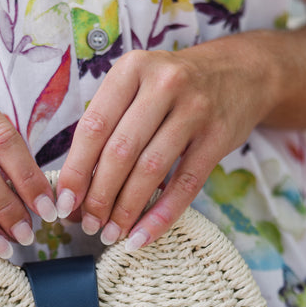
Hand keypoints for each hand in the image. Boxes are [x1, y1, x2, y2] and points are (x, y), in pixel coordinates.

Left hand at [55, 37, 278, 249]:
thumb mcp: (138, 89)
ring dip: (126, 209)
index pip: (93, 127)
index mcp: (132, 70)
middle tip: (89, 225)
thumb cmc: (173, 91)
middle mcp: (163, 84)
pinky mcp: (218, 136)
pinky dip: (161, 215)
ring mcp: (194, 109)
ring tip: (111, 234)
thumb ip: (108, 128)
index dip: (76, 170)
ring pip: (151, 170)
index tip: (64, 203)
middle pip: (120, 152)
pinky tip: (142, 236)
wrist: (241, 73)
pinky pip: (185, 184)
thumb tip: (75, 190)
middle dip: (99, 196)